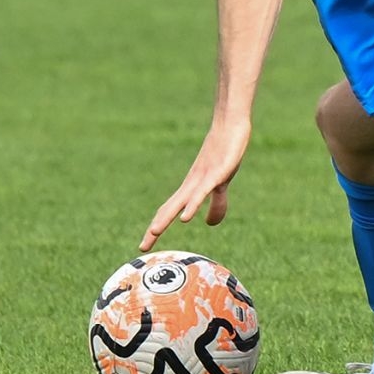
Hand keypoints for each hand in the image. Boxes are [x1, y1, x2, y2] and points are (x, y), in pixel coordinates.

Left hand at [141, 117, 251, 251]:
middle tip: (143, 247)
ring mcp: (202, 178)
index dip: (157, 228)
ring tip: (153, 232)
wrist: (230, 125)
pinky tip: (185, 217)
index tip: (145, 246)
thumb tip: (209, 224)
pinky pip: (202, 193)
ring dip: (166, 218)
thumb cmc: (225, 152)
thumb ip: (216, 204)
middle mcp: (191, 184)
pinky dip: (192, 206)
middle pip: (169, 209)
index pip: (169, 211)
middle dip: (155, 229)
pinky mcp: (216, 174)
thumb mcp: (221, 183)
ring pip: (180, 202)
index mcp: (190, 188)